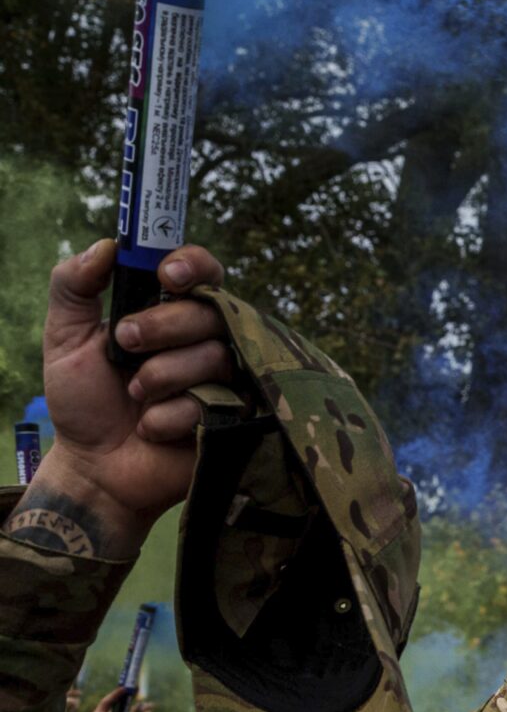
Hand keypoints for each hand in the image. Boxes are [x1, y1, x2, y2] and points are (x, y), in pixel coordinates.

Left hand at [23, 242, 232, 557]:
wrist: (94, 466)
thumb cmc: (84, 402)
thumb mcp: (64, 337)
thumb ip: (74, 285)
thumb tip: (107, 245)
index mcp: (171, 313)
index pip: (203, 272)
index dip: (194, 265)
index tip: (167, 274)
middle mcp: (206, 342)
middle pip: (210, 312)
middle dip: (161, 326)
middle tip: (125, 344)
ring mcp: (226, 381)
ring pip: (213, 358)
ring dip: (159, 378)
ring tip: (135, 398)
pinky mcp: (236, 420)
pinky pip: (211, 404)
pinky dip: (167, 417)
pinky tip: (151, 429)